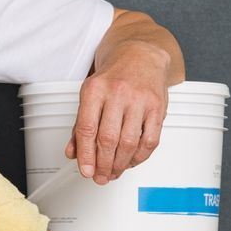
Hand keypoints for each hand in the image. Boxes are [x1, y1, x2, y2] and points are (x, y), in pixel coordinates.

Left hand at [64, 48, 169, 184]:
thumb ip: (80, 125)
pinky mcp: (158, 107)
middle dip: (103, 164)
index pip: (87, 129)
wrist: (141, 54)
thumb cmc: (113, 75)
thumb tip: (73, 152)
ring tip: (114, 172)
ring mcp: (140, 100)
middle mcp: (118, 93)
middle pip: (108, 139)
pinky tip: (132, 161)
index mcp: (95, 90)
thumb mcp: (89, 94)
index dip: (86, 155)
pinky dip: (140, 156)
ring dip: (120, 164)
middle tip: (101, 177)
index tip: (86, 171)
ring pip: (129, 142)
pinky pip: (150, 139)